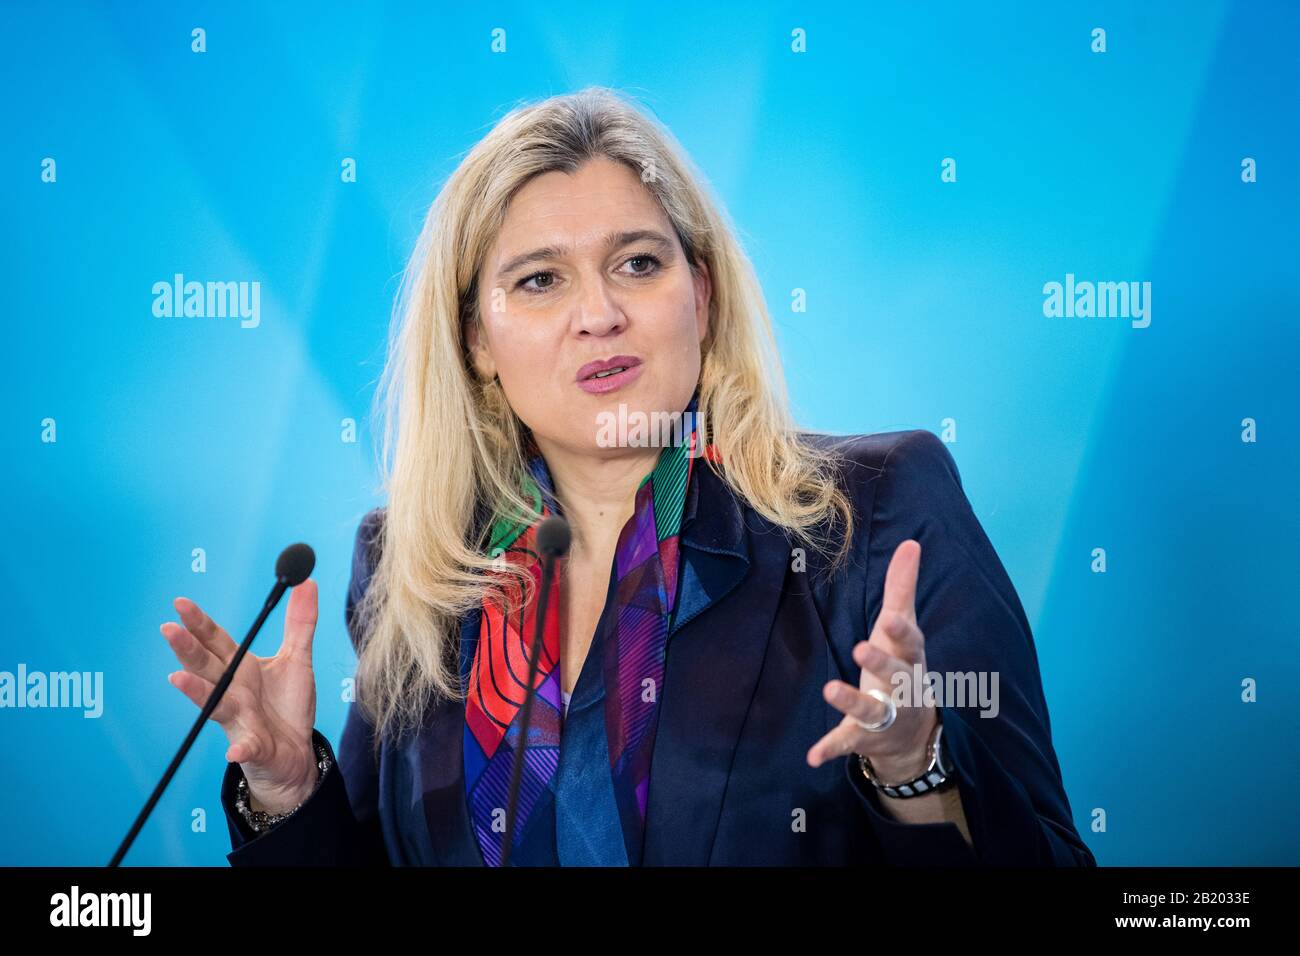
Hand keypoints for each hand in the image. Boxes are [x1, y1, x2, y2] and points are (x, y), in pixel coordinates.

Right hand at [160, 580, 320, 813]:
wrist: (297, 752)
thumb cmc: (288, 705)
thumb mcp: (299, 658)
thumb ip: (300, 622)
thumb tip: (306, 581)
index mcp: (241, 668)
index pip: (215, 642)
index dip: (199, 623)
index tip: (180, 602)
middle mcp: (233, 692)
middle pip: (206, 667)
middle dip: (187, 648)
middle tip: (168, 628)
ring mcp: (240, 720)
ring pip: (215, 704)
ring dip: (196, 692)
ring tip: (176, 679)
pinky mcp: (255, 747)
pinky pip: (246, 747)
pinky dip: (240, 748)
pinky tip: (234, 750)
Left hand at [807, 539, 935, 780]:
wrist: (915, 733)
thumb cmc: (903, 666)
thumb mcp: (903, 629)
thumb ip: (903, 588)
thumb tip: (912, 543)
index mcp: (909, 658)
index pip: (910, 643)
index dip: (900, 632)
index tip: (890, 617)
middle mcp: (901, 688)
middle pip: (895, 675)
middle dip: (881, 662)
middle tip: (860, 648)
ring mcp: (885, 715)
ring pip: (872, 709)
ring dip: (851, 701)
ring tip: (830, 690)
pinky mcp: (864, 737)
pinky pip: (848, 742)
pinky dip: (831, 749)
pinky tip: (812, 757)